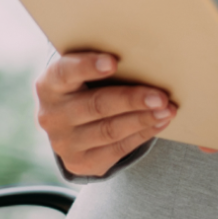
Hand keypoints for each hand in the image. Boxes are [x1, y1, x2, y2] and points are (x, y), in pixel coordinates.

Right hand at [35, 51, 176, 177]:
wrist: (71, 124)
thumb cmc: (87, 84)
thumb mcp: (85, 71)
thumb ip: (103, 64)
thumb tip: (147, 55)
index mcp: (50, 84)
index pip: (65, 73)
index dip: (88, 66)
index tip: (114, 62)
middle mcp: (52, 115)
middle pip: (96, 105)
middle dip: (132, 100)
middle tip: (160, 96)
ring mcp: (64, 143)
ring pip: (110, 130)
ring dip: (143, 119)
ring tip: (167, 110)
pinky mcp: (80, 163)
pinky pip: (117, 148)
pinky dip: (142, 134)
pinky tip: (159, 122)